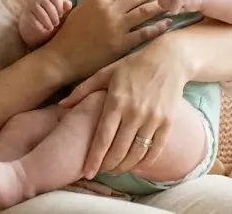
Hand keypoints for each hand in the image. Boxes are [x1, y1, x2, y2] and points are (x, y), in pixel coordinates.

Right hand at [19, 0, 70, 46]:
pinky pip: (34, 20)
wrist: (33, 21)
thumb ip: (64, 6)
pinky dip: (40, 26)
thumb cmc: (49, 14)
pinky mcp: (27, 15)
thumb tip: (69, 4)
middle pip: (49, 6)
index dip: (60, 8)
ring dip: (48, 22)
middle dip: (54, 16)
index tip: (61, 15)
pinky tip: (43, 28)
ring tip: (51, 27)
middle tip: (56, 23)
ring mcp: (32, 6)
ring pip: (41, 13)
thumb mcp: (58, 9)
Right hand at [39, 0, 171, 82]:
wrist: (62, 57)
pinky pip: (143, 33)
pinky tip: (168, 23)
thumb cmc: (70, 32)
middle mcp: (109, 9)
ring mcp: (115, 27)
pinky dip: (157, 27)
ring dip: (161, 4)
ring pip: (144, 11)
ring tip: (173, 0)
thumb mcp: (83, 7)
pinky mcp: (120, 44)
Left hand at [59, 36, 187, 177]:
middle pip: (119, 150)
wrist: (170, 59)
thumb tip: (61, 105)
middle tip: (101, 171)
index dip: (94, 158)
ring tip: (116, 170)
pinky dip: (144, 162)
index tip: (87, 172)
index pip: (103, 137)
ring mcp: (152, 118)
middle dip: (108, 166)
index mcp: (116, 101)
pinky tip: (135, 164)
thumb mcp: (106, 73)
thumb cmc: (133, 65)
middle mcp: (134, 111)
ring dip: (125, 167)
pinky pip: (155, 149)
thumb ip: (83, 91)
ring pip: (136, 153)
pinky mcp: (167, 122)